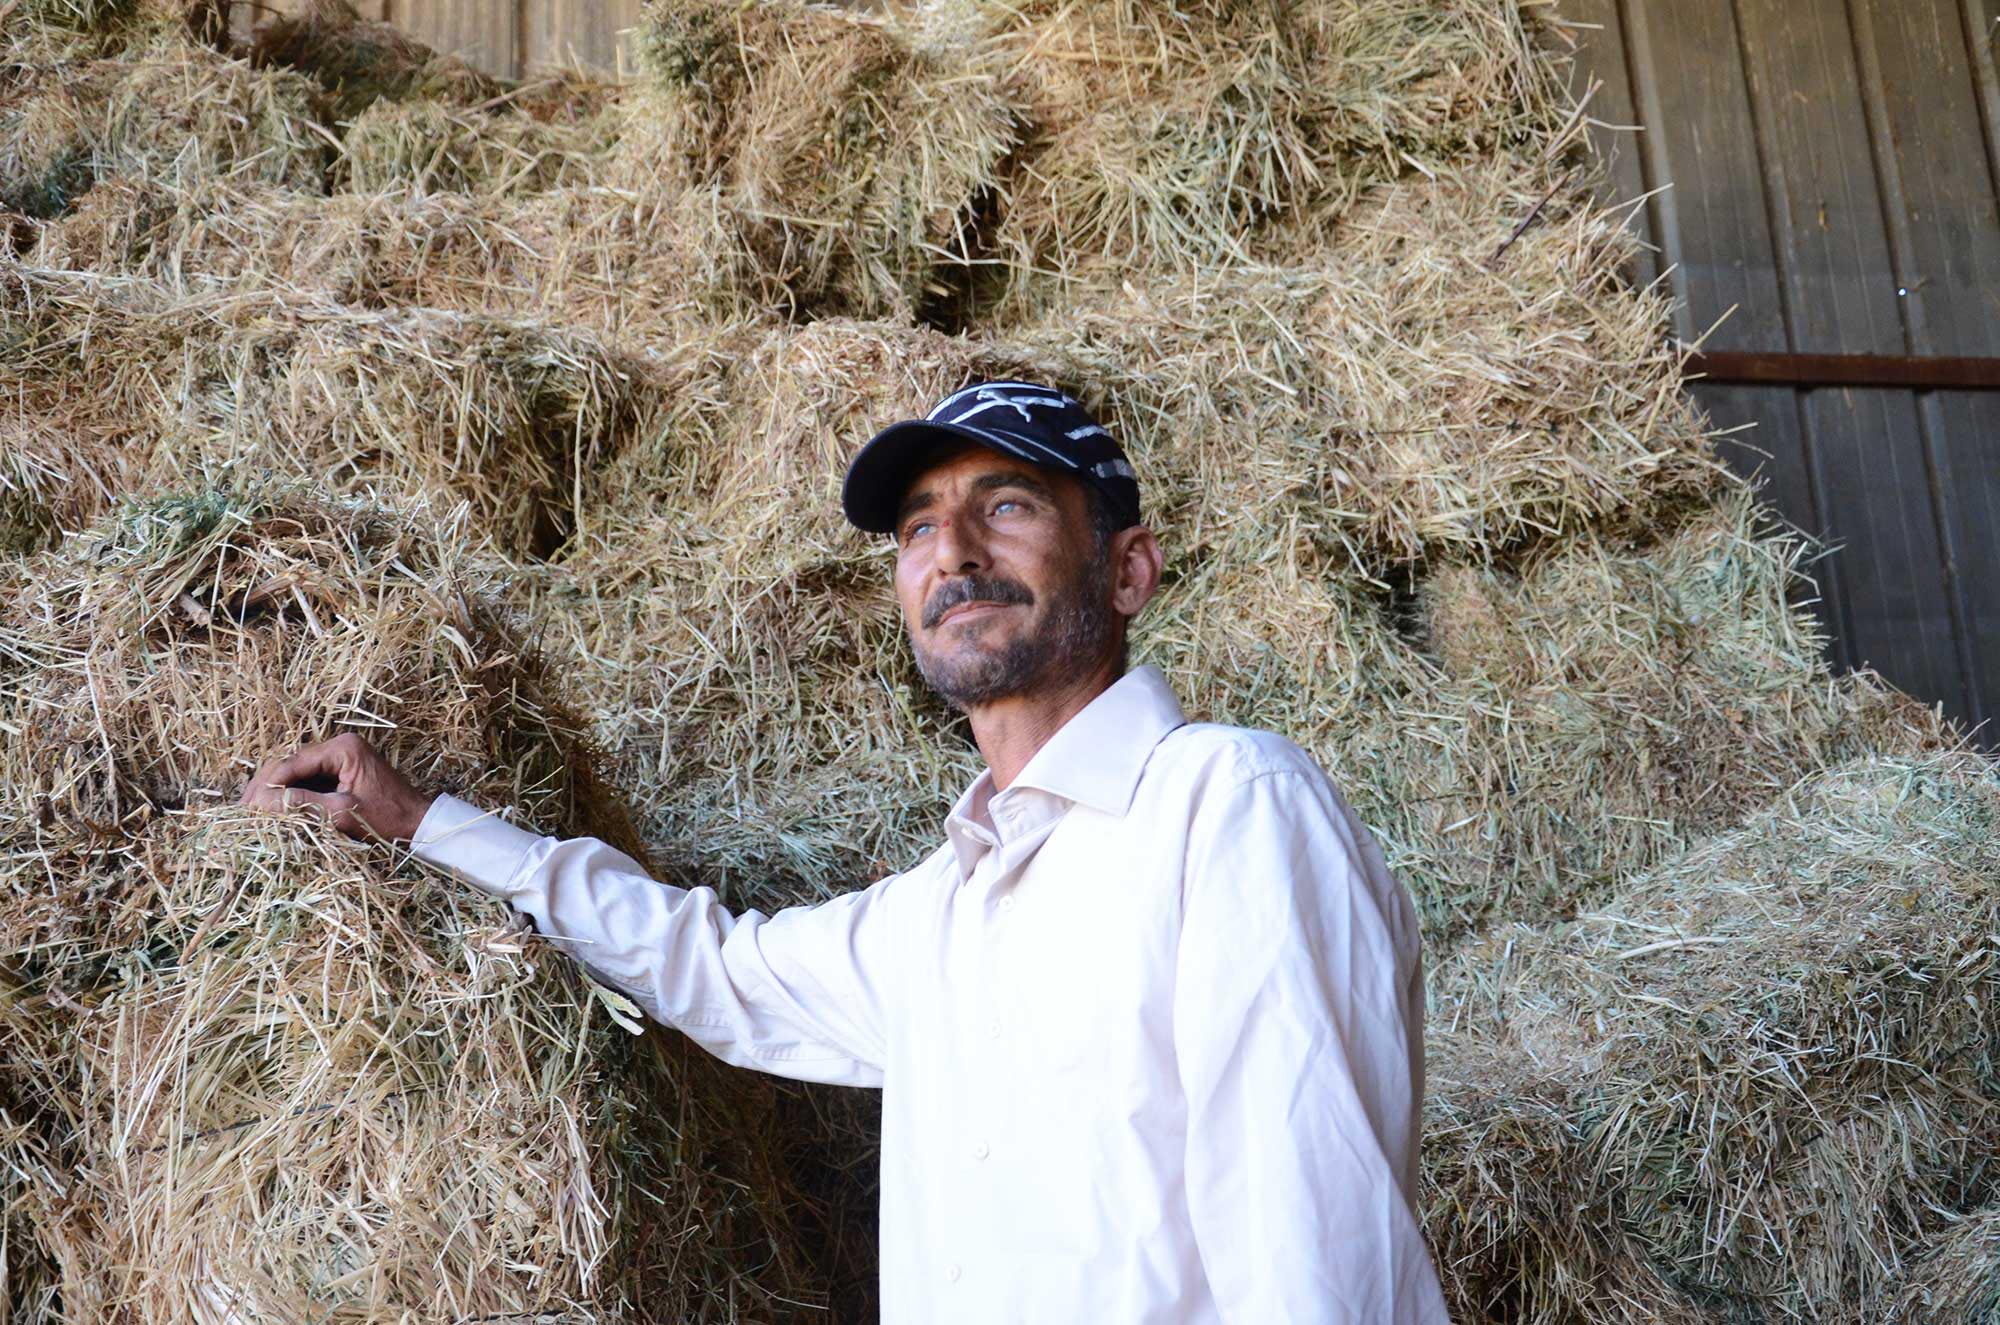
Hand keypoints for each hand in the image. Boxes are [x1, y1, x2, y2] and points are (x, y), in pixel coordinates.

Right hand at [239, 733, 432, 843]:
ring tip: (251, 813)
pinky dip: (290, 795)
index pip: (292, 763)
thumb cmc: (389, 818)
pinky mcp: (339, 771)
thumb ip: (302, 805)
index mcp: (343, 748)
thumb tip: (261, 803)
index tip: (247, 807)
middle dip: (265, 787)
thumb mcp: (343, 813)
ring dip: (274, 792)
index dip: (267, 786)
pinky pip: (307, 780)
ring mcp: (339, 758)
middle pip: (289, 764)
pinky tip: (273, 811)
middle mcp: (339, 746)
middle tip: (241, 811)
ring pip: (294, 773)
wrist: (420, 823)